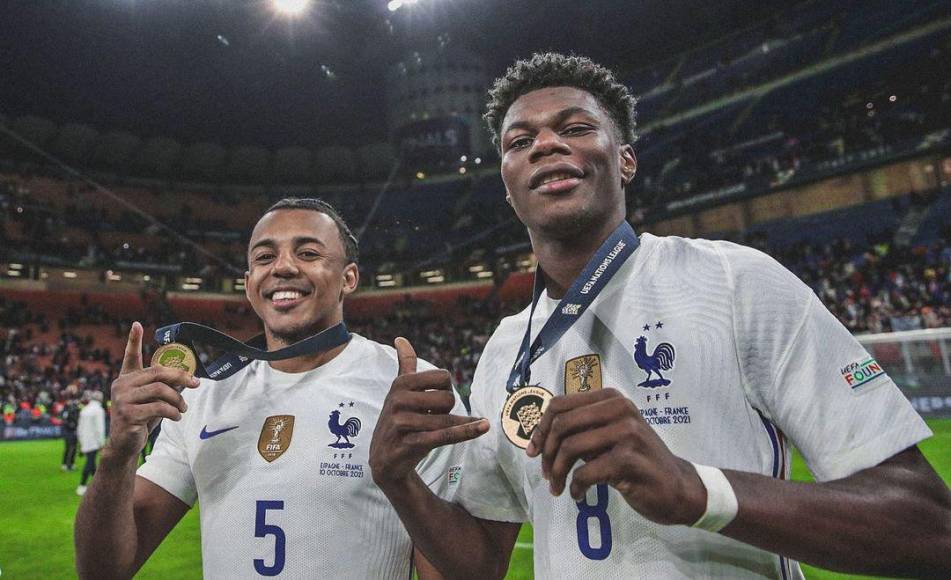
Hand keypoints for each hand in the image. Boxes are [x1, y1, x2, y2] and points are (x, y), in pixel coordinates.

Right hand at [106, 322, 199, 458]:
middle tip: (195, 385)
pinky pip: (159, 407)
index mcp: (126, 379)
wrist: (125, 445)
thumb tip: (188, 378)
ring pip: (161, 390)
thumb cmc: (141, 419)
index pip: (130, 356)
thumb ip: (165, 387)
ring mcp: (122, 399)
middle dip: (181, 377)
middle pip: (158, 373)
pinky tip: (176, 417)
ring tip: (183, 409)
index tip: (137, 323)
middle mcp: (121, 385)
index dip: (133, 340)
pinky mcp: (127, 414)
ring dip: (178, 400)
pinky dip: (173, 412)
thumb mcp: (154, 400)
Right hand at [369, 337, 488, 488]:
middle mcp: (398, 399)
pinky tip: (482, 426)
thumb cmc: (398, 420)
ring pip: (447, 419)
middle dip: (447, 411)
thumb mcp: (399, 391)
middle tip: (432, 420)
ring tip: (434, 432)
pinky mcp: (409, 443)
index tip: (434, 401)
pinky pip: (444, 435)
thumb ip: (405, 364)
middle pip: (447, 398)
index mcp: (401, 383)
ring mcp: (401, 422)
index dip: (446, 390)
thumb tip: (400, 338)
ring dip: (451, 427)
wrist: (384, 459)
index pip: (443, 377)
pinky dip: (466, 431)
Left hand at [526, 388, 704, 525]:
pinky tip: (579, 495)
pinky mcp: (628, 460)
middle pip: (562, 424)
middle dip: (546, 452)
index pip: (560, 404)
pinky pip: (585, 473)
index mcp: (611, 398)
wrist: (677, 486)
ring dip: (557, 473)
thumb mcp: (608, 435)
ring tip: (558, 487)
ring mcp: (626, 433)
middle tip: (546, 474)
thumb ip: (581, 429)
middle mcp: (619, 409)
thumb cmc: (637, 460)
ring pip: (570, 447)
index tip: (533, 451)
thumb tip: (540, 435)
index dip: (540, 428)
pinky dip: (576, 487)